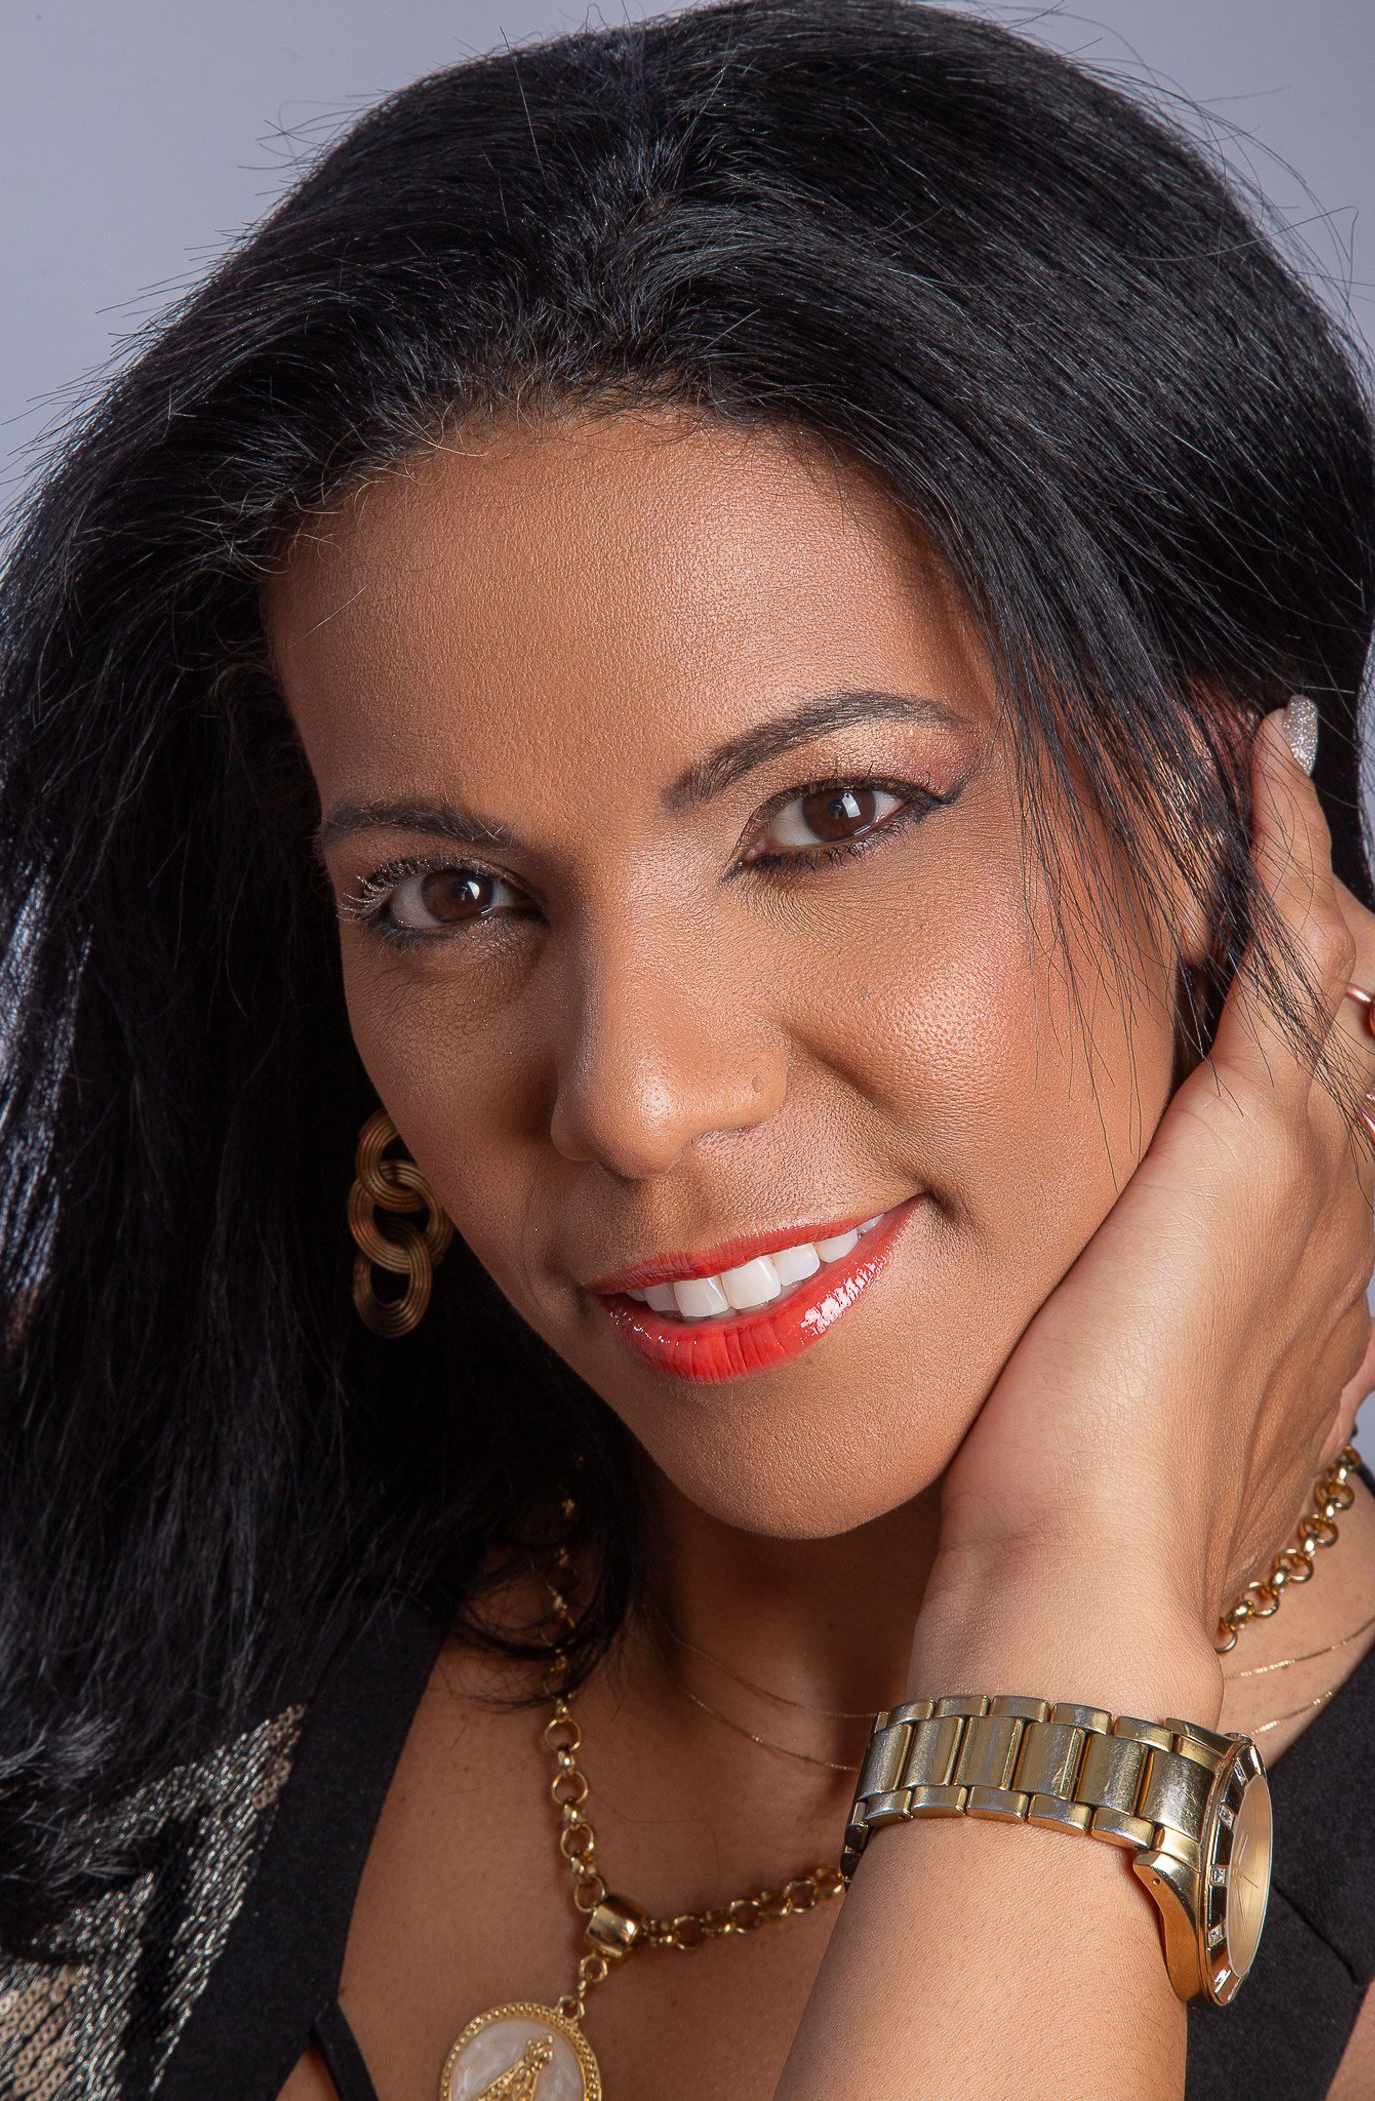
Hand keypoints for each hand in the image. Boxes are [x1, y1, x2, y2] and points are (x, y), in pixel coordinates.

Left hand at [920, 707, 1374, 1691]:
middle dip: (1325, 905)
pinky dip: (1281, 859)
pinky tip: (1256, 776)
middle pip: (1360, 1011)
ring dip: (1307, 861)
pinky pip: (1291, 959)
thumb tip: (1085, 1258)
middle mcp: (1343, 1204)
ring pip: (1343, 968)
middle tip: (1276, 798)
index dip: (1312, 989)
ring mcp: (1317, 1168)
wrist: (1086, 1569)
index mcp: (1310, 1262)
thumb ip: (1135, 1296)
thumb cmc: (1082, 1493)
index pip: (1327, 1085)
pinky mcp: (1256, 1143)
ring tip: (1265, 762)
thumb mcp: (1126, 1373)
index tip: (1269, 914)